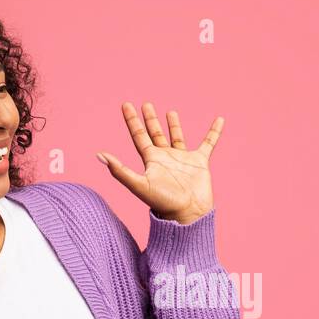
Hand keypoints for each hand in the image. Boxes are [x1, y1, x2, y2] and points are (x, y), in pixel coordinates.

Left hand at [96, 101, 223, 224]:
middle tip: (145, 104)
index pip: (139, 136)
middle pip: (155, 134)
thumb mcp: (139, 185)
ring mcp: (183, 159)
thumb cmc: (163, 202)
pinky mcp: (200, 162)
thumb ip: (119, 171)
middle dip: (150, 119)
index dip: (132, 121)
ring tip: (170, 112)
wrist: (187, 213)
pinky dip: (214, 132)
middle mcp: (165, 158)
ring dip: (174, 125)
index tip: (126, 105)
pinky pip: (208, 143)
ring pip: (177, 137)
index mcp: (151, 160)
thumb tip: (99, 155)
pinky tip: (219, 120)